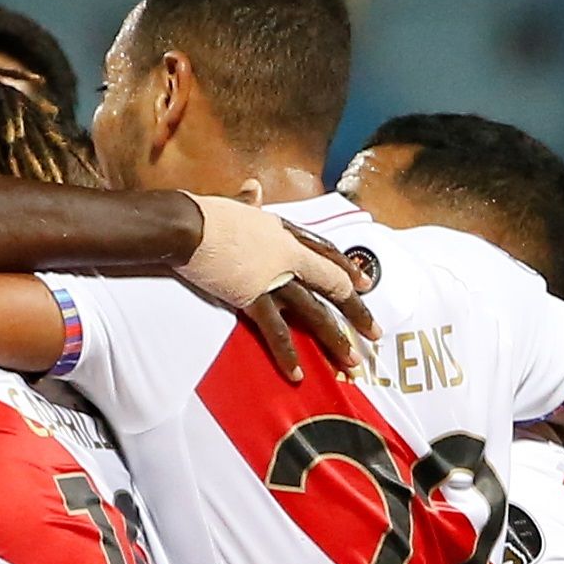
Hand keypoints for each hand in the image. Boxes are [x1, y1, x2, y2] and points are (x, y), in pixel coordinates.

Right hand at [179, 196, 370, 376]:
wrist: (189, 225)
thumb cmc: (207, 214)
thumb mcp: (234, 205)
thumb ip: (247, 201)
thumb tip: (251, 188)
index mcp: (285, 233)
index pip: (326, 253)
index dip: (348, 269)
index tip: (365, 284)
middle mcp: (289, 256)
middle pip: (333, 285)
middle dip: (356, 311)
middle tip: (374, 331)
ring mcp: (275, 279)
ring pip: (315, 312)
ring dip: (335, 338)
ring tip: (351, 360)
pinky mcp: (254, 299)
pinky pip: (276, 332)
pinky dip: (287, 355)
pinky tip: (298, 374)